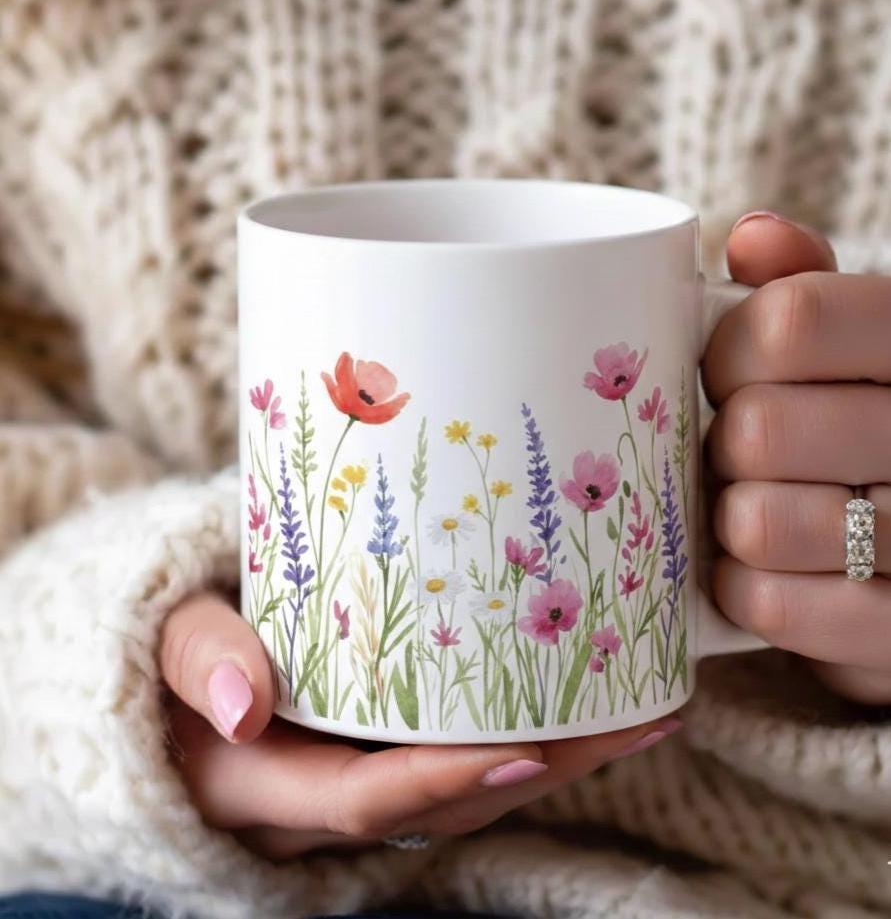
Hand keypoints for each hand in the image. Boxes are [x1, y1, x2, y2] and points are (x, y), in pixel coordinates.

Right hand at [159, 591, 678, 859]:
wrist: (174, 675)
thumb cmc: (169, 652)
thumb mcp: (164, 641)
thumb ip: (196, 657)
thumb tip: (241, 704)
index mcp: (265, 787)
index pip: (365, 800)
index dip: (444, 784)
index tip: (527, 756)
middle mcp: (325, 798)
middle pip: (447, 800)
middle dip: (547, 768)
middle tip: (641, 718)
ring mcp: (360, 775)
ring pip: (467, 783)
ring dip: (558, 753)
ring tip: (645, 706)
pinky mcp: (382, 746)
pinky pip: (459, 750)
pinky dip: (523, 730)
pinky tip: (583, 691)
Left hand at [704, 211, 890, 703]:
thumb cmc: (868, 431)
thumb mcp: (857, 347)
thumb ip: (808, 291)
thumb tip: (754, 235)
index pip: (790, 322)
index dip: (726, 353)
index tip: (723, 376)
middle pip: (760, 428)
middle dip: (725, 446)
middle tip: (736, 454)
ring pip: (759, 522)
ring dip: (729, 520)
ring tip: (750, 510)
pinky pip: (771, 605)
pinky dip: (742, 589)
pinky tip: (757, 572)